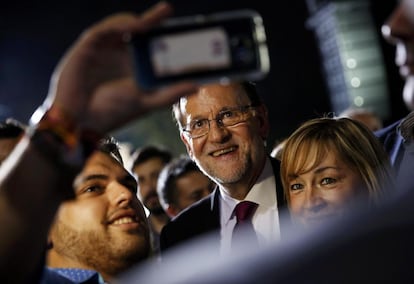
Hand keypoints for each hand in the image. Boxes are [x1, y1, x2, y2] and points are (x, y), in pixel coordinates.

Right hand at [44, 1, 196, 133]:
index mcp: (133, 66)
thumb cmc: (113, 113)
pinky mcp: (88, 46)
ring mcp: (103, 49)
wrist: (82, 121)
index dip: (164, 36)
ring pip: (121, 25)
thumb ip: (169, 94)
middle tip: (168, 10)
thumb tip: (197, 86)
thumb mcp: (147, 102)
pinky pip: (104, 29)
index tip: (183, 31)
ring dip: (138, 20)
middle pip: (138, 31)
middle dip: (153, 19)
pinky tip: (135, 26)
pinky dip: (119, 25)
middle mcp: (119, 55)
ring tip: (154, 18)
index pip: (151, 46)